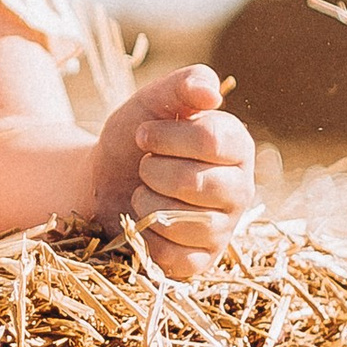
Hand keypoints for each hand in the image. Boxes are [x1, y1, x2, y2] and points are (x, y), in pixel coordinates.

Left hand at [88, 64, 255, 279]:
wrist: (105, 181)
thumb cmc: (136, 138)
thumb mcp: (153, 102)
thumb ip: (182, 86)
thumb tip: (212, 93)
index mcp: (237, 145)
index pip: (211, 140)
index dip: (166, 137)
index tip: (143, 134)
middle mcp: (240, 187)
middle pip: (195, 183)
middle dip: (153, 171)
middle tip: (145, 166)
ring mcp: (225, 227)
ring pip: (183, 221)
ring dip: (146, 203)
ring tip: (143, 192)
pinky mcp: (203, 260)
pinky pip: (175, 256)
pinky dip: (147, 238)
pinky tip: (145, 223)